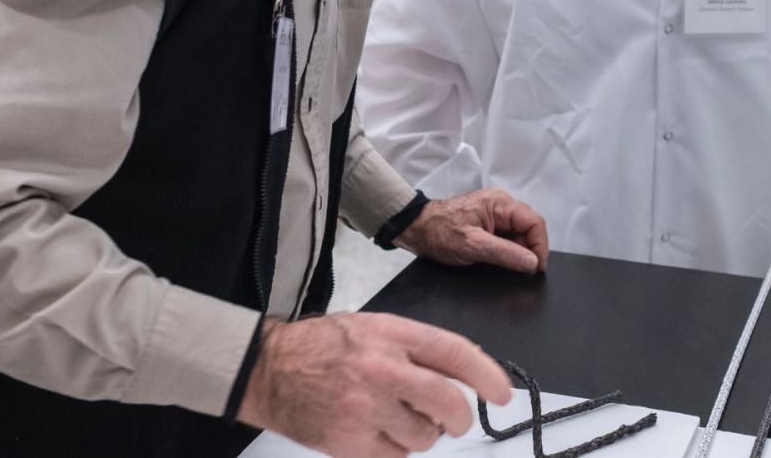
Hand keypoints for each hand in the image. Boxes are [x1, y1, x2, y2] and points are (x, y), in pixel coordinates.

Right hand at [238, 312, 511, 456]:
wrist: (268, 371)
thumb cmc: (321, 347)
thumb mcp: (372, 327)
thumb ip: (416, 346)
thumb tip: (464, 371)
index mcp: (390, 335)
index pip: (454, 354)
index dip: (487, 375)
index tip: (502, 392)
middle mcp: (381, 370)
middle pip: (449, 402)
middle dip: (460, 416)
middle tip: (455, 419)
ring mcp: (366, 410)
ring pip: (426, 436)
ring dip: (423, 432)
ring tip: (399, 418)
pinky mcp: (351, 443)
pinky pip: (398, 456)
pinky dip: (397, 448)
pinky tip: (378, 431)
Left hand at [394, 189, 547, 274]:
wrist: (416, 228)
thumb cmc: (439, 231)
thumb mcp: (473, 246)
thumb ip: (505, 253)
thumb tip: (531, 262)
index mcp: (500, 203)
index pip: (535, 222)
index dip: (540, 247)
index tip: (536, 268)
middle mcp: (501, 205)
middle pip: (529, 228)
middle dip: (528, 251)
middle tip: (520, 271)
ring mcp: (495, 215)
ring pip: (519, 235)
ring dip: (517, 252)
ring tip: (504, 265)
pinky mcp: (489, 224)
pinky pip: (507, 238)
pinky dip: (507, 251)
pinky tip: (497, 260)